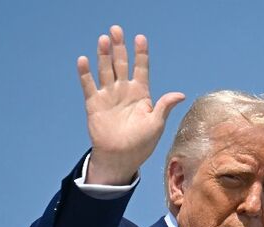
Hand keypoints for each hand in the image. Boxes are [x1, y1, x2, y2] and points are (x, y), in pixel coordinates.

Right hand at [77, 25, 184, 184]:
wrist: (120, 158)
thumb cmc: (141, 144)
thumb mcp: (156, 125)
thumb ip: (164, 106)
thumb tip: (180, 94)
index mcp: (141, 94)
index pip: (141, 68)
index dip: (141, 53)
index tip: (140, 38)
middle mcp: (124, 91)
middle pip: (121, 64)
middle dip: (119, 47)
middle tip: (116, 30)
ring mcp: (108, 96)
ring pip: (105, 70)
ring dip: (104, 55)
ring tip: (103, 40)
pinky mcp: (94, 104)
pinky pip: (89, 85)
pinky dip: (85, 73)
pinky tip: (83, 60)